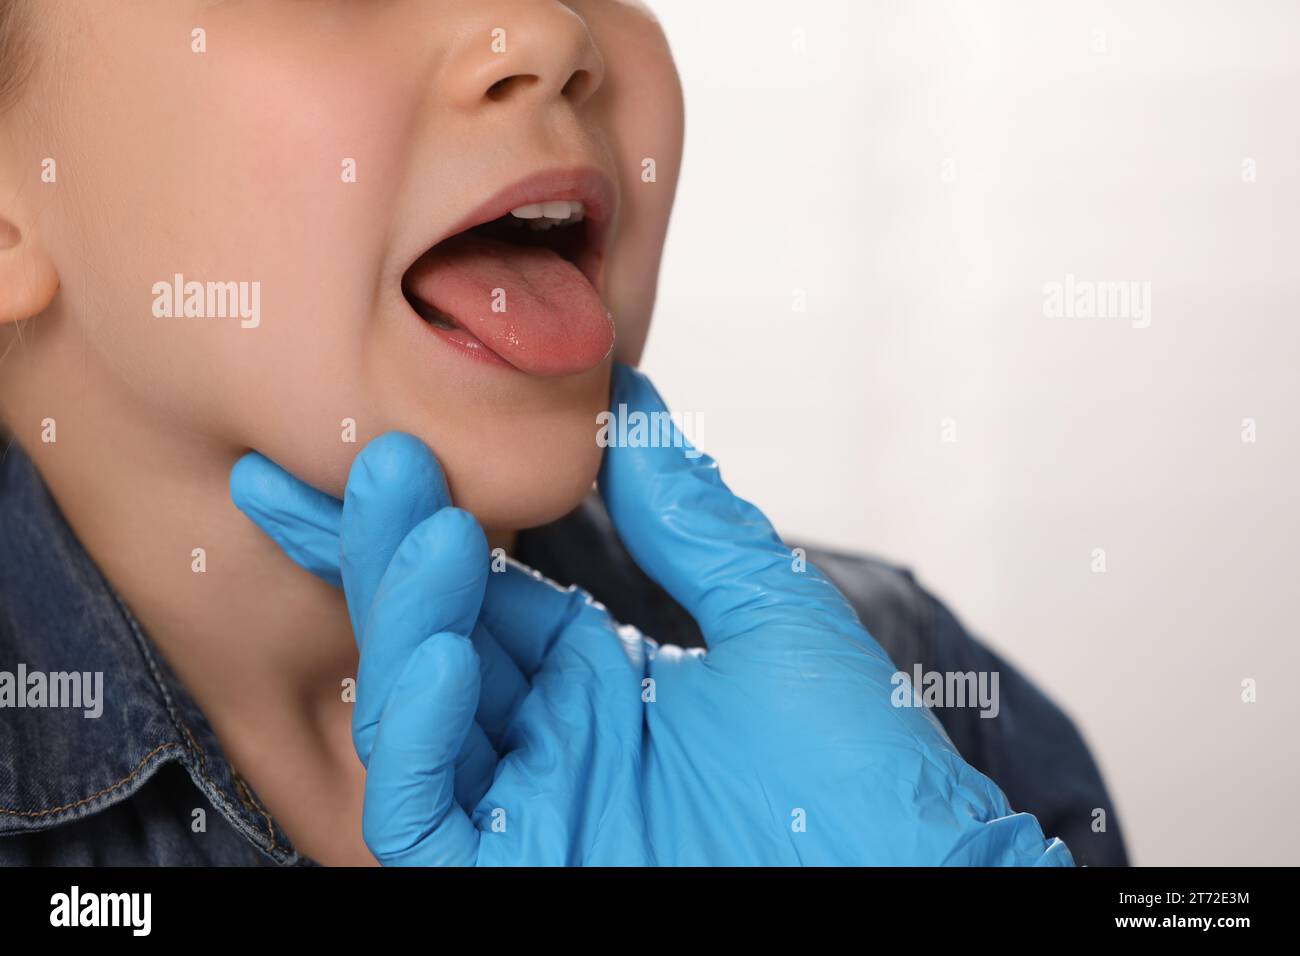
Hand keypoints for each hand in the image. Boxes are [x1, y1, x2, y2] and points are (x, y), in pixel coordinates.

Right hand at [232, 365, 1073, 865]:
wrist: (908, 876)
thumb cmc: (860, 769)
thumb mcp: (771, 618)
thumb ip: (688, 520)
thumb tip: (634, 401)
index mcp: (594, 677)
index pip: (480, 591)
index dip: (422, 523)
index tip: (382, 448)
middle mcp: (547, 740)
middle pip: (428, 639)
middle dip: (390, 551)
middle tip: (381, 463)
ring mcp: (529, 808)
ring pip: (408, 717)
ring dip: (404, 622)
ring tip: (433, 531)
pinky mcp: (520, 872)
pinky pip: (424, 817)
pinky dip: (421, 738)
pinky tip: (454, 657)